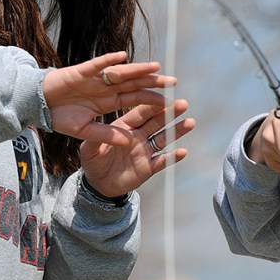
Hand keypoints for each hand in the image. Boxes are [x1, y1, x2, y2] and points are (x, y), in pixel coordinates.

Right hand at [43, 51, 176, 145]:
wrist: (38, 105)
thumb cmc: (61, 117)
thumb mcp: (87, 132)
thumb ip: (108, 135)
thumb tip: (131, 143)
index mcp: (109, 101)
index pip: (135, 100)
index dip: (151, 100)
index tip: (169, 103)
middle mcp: (106, 88)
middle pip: (134, 84)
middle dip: (153, 83)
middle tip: (174, 82)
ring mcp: (95, 79)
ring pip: (121, 73)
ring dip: (138, 70)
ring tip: (156, 67)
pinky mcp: (80, 72)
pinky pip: (97, 65)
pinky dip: (108, 61)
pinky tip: (122, 57)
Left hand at [78, 99, 195, 197]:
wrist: (98, 183)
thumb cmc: (92, 161)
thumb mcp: (89, 148)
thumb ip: (97, 138)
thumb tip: (106, 130)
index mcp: (124, 126)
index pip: (140, 112)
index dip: (151, 104)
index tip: (162, 95)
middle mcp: (138, 136)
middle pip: (156, 122)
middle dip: (170, 113)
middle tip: (182, 104)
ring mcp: (145, 151)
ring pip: (164, 138)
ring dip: (177, 131)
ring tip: (190, 122)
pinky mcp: (149, 167)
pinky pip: (162, 161)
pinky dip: (172, 157)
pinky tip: (182, 152)